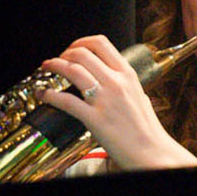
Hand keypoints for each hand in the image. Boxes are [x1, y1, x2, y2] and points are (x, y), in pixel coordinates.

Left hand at [35, 35, 196, 169]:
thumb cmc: (147, 130)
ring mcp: (105, 100)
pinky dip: (50, 95)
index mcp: (128, 75)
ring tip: (46, 69)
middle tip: (56, 61)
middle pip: (82, 54)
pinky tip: (43, 94)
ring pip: (72, 71)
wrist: (153, 153)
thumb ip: (127, 86)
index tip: (71, 49)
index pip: (100, 44)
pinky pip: (66, 101)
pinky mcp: (95, 119)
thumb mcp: (140, 97)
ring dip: (53, 66)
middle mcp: (116, 83)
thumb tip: (117, 82)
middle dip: (63, 54)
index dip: (80, 42)